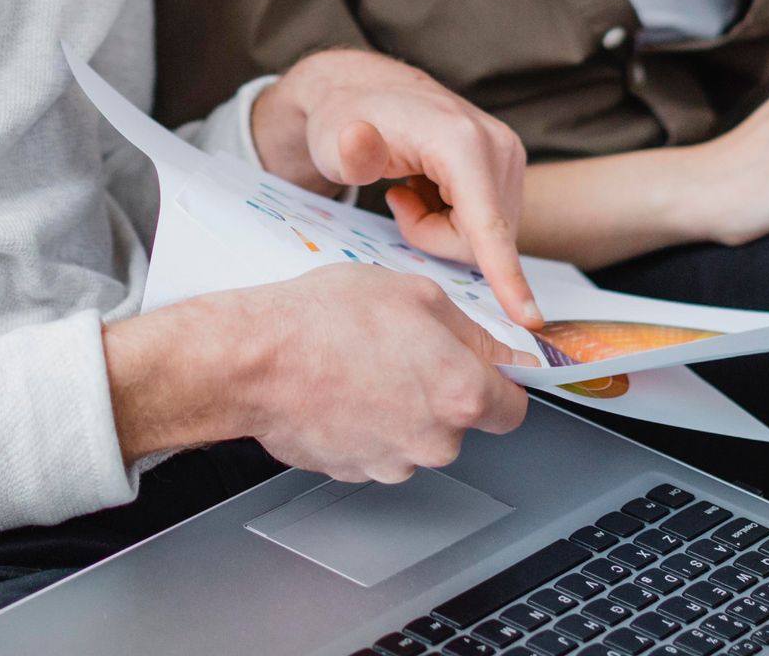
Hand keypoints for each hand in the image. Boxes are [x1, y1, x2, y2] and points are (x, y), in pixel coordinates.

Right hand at [103, 265, 535, 478]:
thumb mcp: (417, 295)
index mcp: (462, 395)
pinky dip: (368, 421)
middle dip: (442, 388)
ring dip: (402, 405)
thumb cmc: (328, 320)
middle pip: (461, 421)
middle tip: (404, 348)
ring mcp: (391, 462)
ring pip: (416, 434)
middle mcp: (434, 441)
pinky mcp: (353, 471)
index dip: (500, 382)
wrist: (255, 359)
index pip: (513, 407)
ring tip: (364, 363)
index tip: (483, 366)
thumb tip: (501, 351)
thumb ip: (472, 331)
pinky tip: (343, 386)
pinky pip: (377, 444)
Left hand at [251, 49, 539, 327]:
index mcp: (462, 143)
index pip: (488, 225)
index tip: (530, 321)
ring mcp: (508, 155)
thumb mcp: (336, 140)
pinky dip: (455, 217)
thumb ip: (349, 151)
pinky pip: (489, 222)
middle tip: (398, 200)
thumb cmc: (346, 120)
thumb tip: (357, 140)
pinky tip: (429, 187)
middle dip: (437, 238)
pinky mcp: (508, 164)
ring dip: (444, 228)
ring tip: (411, 188)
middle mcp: (497, 146)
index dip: (506, 275)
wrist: (364, 91)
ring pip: (488, 235)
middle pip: (484, 240)